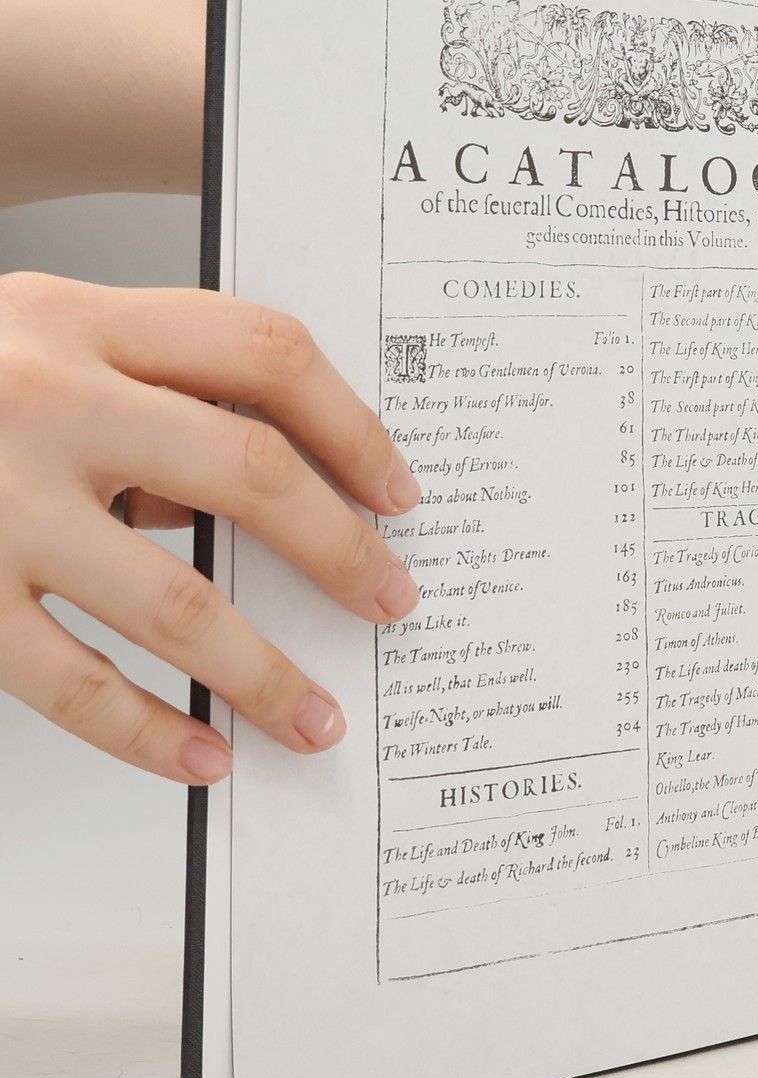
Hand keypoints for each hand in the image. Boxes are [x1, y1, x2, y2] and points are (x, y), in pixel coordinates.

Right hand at [0, 271, 420, 782]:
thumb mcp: (37, 338)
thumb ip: (149, 385)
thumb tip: (292, 484)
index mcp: (77, 320)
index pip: (261, 351)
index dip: (352, 424)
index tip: (401, 492)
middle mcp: (39, 399)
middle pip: (244, 469)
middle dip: (339, 548)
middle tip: (392, 601)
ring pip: (170, 597)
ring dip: (263, 670)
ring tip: (321, 718)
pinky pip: (64, 680)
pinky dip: (144, 730)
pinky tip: (203, 757)